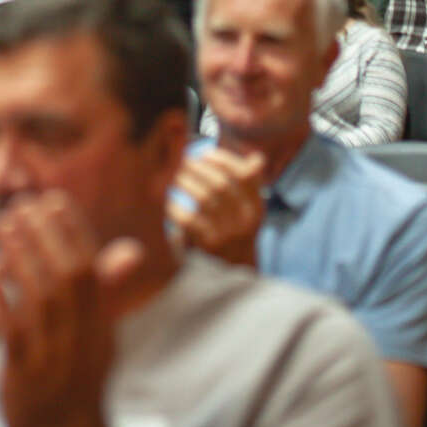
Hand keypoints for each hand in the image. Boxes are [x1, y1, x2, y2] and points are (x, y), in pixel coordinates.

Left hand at [0, 194, 144, 426]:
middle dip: (47, 234)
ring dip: (23, 255)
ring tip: (4, 223)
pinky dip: (3, 295)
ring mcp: (56, 354)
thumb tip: (134, 247)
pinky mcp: (26, 373)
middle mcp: (83, 334)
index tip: (54, 198)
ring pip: (42, 296)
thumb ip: (107, 289)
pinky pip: (15, 328)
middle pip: (68, 275)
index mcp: (101, 322)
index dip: (74, 230)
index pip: (91, 266)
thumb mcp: (101, 333)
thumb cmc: (79, 379)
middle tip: (22, 203)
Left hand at [166, 149, 265, 267]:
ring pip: (204, 198)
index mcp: (257, 206)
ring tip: (176, 178)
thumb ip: (249, 185)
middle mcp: (246, 220)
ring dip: (186, 183)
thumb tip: (255, 157)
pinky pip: (188, 219)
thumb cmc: (235, 232)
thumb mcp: (249, 211)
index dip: (224, 160)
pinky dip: (176, 208)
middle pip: (220, 184)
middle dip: (198, 169)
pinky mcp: (208, 246)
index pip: (246, 175)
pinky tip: (170, 203)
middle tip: (183, 163)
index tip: (205, 153)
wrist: (232, 272)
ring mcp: (227, 234)